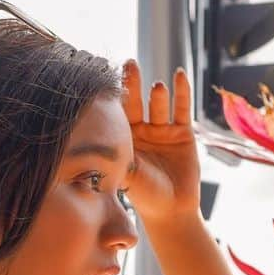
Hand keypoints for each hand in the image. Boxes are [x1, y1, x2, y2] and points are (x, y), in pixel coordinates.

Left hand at [121, 59, 200, 226]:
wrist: (172, 210)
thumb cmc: (144, 196)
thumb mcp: (125, 174)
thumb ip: (113, 157)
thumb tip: (90, 147)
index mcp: (123, 139)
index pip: (117, 112)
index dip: (113, 95)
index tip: (106, 77)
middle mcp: (141, 130)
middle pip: (136, 101)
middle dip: (133, 84)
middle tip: (129, 64)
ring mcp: (162, 130)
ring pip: (159, 104)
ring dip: (157, 95)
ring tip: (156, 89)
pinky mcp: (183, 132)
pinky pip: (182, 107)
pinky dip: (181, 91)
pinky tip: (179, 74)